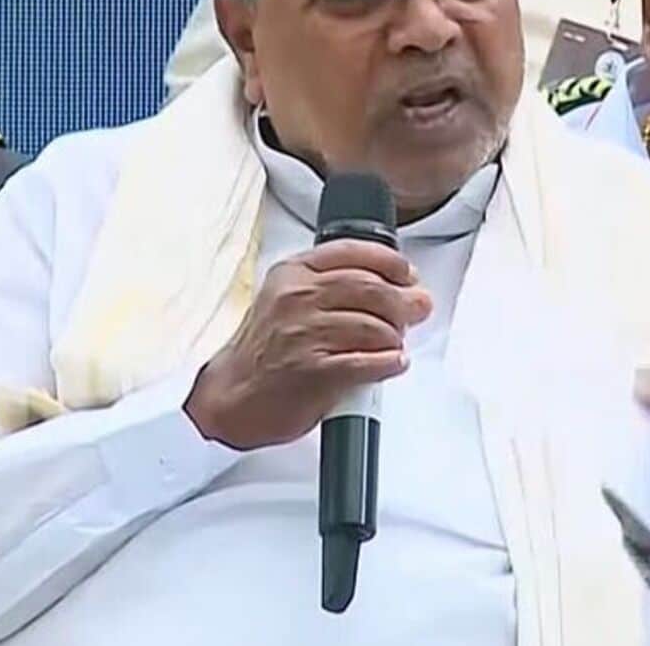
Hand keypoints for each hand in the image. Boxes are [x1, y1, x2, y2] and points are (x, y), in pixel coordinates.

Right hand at [184, 239, 431, 449]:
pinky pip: (366, 362)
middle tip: (419, 308)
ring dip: (395, 337)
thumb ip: (327, 286)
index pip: (352, 253)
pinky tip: (393, 363)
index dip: (390, 262)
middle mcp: (297, 298)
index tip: (408, 273)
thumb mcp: (284, 300)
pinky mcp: (314, 371)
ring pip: (373, 326)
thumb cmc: (262, 352)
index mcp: (292, 274)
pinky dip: (388, 363)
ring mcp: (304, 334)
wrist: (231, 396)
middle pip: (370, 288)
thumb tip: (388, 286)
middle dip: (404, 300)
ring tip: (397, 343)